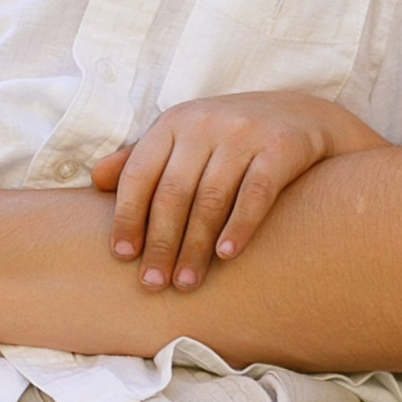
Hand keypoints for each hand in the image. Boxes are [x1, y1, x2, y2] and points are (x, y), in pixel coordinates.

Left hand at [93, 92, 383, 293]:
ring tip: (187, 283)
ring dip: (195, 246)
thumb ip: (143, 158)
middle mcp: (205, 122)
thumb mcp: (186, 139)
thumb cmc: (233, 138)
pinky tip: (226, 256)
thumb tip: (96, 180)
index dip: (128, 217)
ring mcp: (244, 133)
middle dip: (160, 243)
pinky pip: (255, 194)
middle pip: (173, 192)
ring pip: (210, 198)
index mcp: (174, 122)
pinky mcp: (281, 147)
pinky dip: (238, 227)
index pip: (140, 174)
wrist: (305, 117)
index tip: (123, 257)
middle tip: (153, 284)